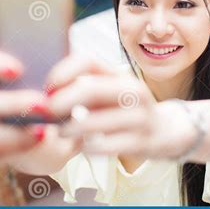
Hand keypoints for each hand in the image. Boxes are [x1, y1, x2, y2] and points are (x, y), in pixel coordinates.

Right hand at [0, 49, 57, 164]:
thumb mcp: (39, 81)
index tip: (19, 70)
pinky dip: (19, 144)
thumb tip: (57, 71)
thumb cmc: (38, 93)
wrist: (41, 127)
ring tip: (45, 129)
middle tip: (43, 103)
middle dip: (13, 103)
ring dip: (14, 131)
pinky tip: (42, 136)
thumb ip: (40, 73)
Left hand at [46, 55, 195, 158]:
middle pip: (91, 88)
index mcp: (120, 74)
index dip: (63, 71)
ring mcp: (140, 117)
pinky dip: (86, 147)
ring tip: (62, 131)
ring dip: (70, 128)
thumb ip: (82, 89)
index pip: (88, 61)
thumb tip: (44, 98)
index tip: (48, 87)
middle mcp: (132, 91)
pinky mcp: (141, 142)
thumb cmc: (126, 111)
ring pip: (95, 121)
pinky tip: (83, 146)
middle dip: (62, 101)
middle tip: (48, 113)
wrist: (165, 131)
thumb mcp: (109, 93)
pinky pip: (104, 146)